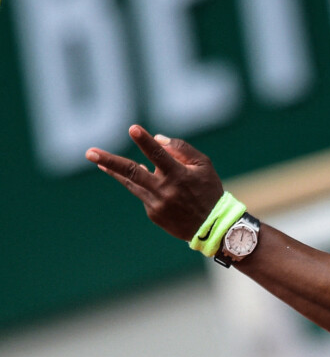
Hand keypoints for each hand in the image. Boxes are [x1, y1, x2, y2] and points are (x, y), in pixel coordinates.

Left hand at [86, 125, 223, 240]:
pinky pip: (144, 194)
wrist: (212, 227)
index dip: (145, 142)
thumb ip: (181, 149)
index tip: (132, 129)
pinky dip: (144, 185)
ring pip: (131, 184)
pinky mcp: (153, 214)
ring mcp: (157, 204)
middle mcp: (165, 190)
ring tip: (98, 161)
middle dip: (110, 161)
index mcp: (179, 175)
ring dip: (114, 171)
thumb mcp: (204, 166)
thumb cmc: (209, 191)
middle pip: (132, 172)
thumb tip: (157, 139)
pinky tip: (153, 185)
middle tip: (90, 153)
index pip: (159, 155)